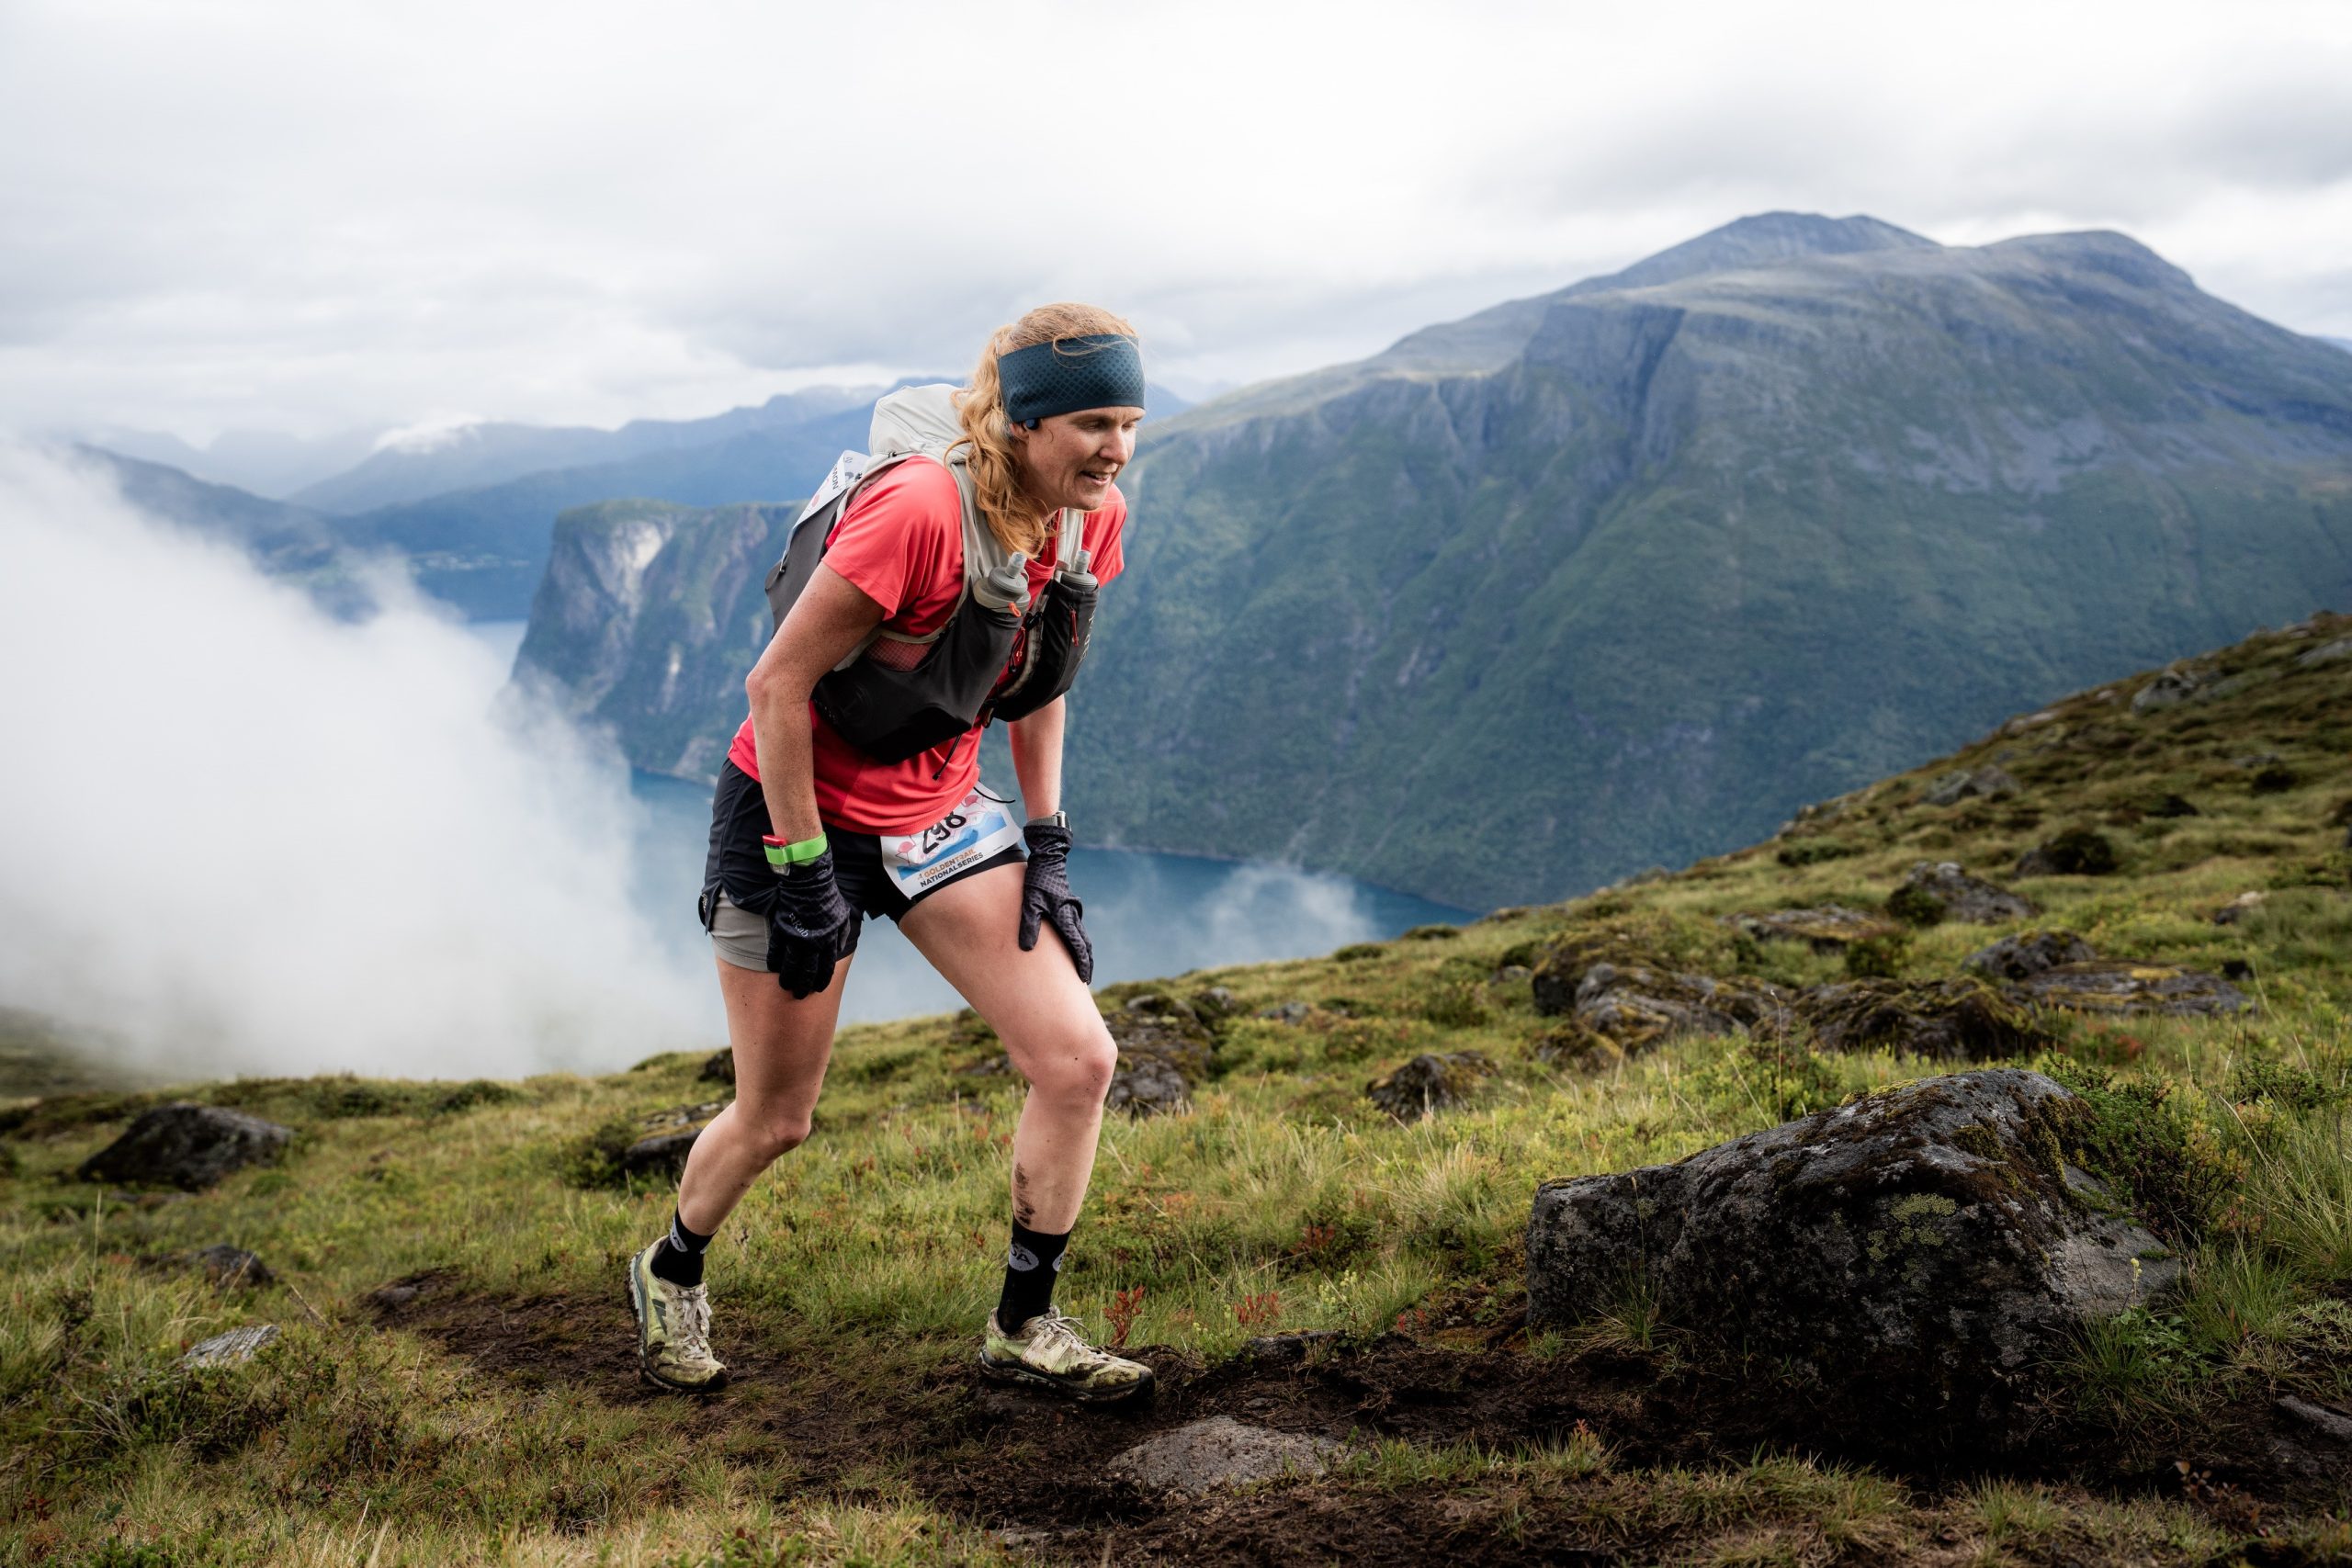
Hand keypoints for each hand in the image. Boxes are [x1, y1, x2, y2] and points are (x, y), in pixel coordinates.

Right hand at [757, 851, 858, 997]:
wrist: (810, 882)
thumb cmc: (827, 898)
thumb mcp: (842, 916)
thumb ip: (841, 934)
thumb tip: (840, 948)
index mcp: (829, 941)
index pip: (826, 968)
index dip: (821, 981)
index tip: (816, 989)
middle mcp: (813, 943)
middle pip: (808, 971)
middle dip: (803, 986)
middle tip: (798, 994)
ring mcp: (796, 937)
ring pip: (791, 965)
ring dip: (787, 978)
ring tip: (785, 986)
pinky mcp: (782, 930)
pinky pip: (776, 950)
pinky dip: (774, 961)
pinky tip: (772, 968)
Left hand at [1017, 822, 1092, 982]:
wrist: (1049, 857)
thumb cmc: (1037, 880)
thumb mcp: (1029, 903)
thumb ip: (1029, 926)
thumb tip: (1026, 949)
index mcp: (1066, 918)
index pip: (1078, 947)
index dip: (1082, 964)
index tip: (1085, 979)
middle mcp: (1073, 916)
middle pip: (1085, 944)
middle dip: (1086, 962)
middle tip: (1086, 978)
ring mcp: (1072, 910)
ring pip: (1082, 936)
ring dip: (1083, 951)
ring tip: (1081, 965)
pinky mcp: (1069, 905)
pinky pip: (1077, 928)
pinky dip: (1078, 940)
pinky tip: (1072, 944)